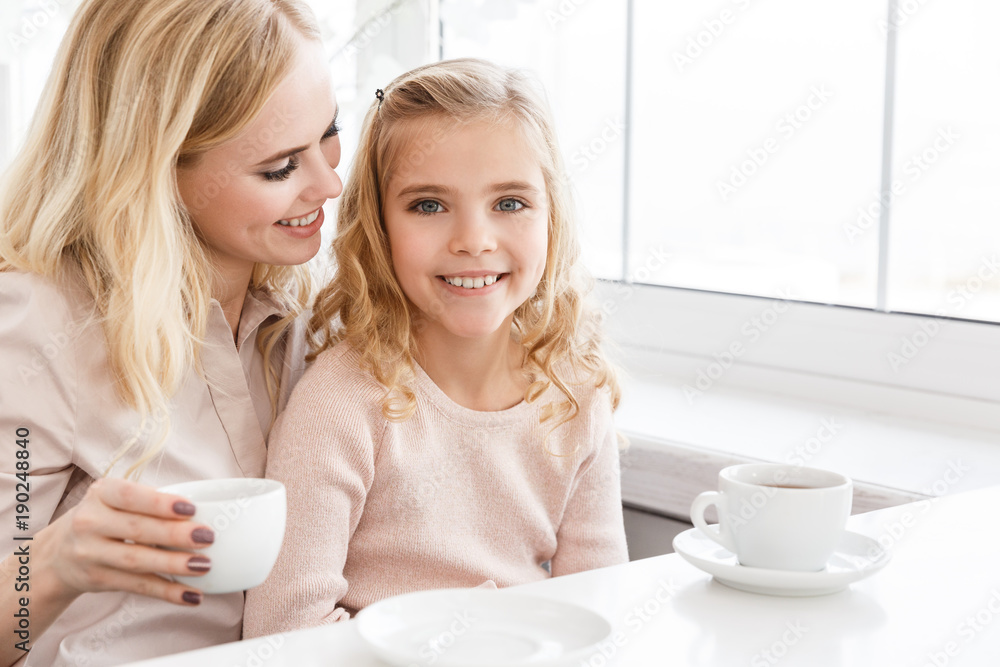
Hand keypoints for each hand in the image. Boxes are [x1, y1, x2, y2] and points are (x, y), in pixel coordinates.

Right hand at [35, 477, 214, 605]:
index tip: (191, 508)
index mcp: (101, 493)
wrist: (59, 552)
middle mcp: (90, 522)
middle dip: (175, 535)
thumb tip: (199, 512)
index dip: (160, 503)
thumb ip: (148, 501)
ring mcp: (91, 553)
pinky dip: (167, 591)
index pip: (130, 495)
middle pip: (137, 530)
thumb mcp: (115, 499)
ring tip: (204, 565)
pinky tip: (191, 595)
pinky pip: (137, 586)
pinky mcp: (98, 579)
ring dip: (174, 565)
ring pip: (137, 560)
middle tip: (207, 537)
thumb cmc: (104, 517)